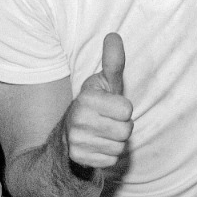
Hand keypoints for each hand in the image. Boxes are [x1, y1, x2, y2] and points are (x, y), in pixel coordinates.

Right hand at [63, 33, 131, 170]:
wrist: (70, 133)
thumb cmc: (95, 104)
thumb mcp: (104, 82)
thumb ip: (113, 62)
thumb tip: (113, 35)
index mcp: (86, 98)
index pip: (127, 110)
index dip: (123, 109)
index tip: (110, 107)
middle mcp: (78, 119)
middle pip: (126, 130)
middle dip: (122, 127)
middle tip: (107, 122)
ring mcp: (76, 141)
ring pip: (119, 147)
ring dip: (115, 141)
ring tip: (102, 133)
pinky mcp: (78, 158)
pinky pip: (111, 160)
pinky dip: (107, 155)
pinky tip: (97, 146)